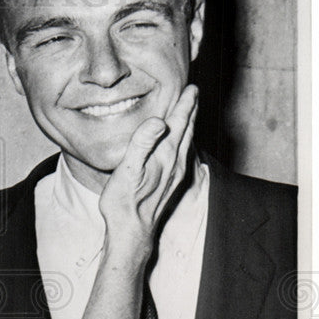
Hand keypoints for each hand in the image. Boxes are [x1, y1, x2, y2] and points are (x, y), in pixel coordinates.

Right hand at [99, 84, 197, 251]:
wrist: (132, 231)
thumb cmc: (124, 202)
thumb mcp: (127, 169)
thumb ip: (142, 142)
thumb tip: (159, 121)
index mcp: (165, 155)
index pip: (178, 122)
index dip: (185, 104)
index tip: (191, 87)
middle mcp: (175, 163)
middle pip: (187, 130)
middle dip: (190, 110)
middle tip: (194, 93)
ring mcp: (175, 174)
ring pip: (187, 142)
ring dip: (189, 124)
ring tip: (189, 112)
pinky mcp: (172, 183)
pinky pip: (183, 154)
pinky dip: (184, 140)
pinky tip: (180, 143)